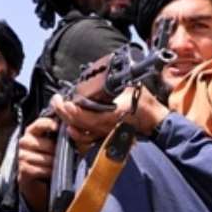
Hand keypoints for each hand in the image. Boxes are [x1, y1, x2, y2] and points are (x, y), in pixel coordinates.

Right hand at [17, 117, 57, 211]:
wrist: (39, 183)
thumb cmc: (50, 160)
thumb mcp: (55, 144)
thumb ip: (62, 135)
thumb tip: (75, 128)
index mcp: (32, 131)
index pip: (40, 123)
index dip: (51, 125)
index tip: (60, 128)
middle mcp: (24, 142)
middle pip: (47, 144)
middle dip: (59, 151)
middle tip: (65, 156)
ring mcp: (22, 156)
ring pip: (46, 158)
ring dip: (56, 164)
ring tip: (59, 166)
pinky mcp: (23, 170)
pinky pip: (42, 169)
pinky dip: (50, 172)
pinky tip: (52, 173)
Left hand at [52, 86, 169, 145]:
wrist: (155, 121)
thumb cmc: (144, 103)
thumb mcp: (131, 87)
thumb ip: (117, 82)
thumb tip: (109, 72)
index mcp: (114, 114)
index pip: (88, 116)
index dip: (74, 111)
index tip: (64, 102)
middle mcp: (107, 127)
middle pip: (80, 124)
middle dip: (65, 113)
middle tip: (56, 101)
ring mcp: (105, 134)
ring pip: (81, 133)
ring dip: (68, 122)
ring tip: (61, 110)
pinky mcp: (105, 138)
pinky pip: (87, 140)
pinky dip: (76, 134)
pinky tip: (69, 126)